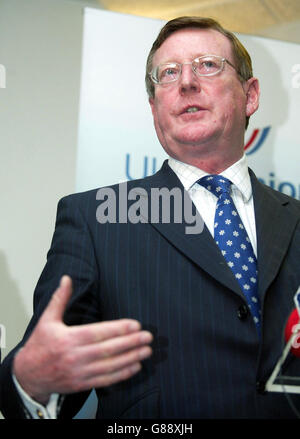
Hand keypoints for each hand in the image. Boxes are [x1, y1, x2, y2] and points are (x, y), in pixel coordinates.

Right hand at [13, 276, 152, 404]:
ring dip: (131, 358)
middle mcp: (75, 356)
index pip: (99, 333)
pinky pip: (105, 380)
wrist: (27, 375)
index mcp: (68, 338)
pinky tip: (135, 366)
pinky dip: (122, 374)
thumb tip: (67, 278)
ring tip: (146, 351)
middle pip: (108, 349)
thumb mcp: (47, 319)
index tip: (136, 325)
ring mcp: (79, 372)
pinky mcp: (81, 384)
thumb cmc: (39, 345)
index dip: (119, 329)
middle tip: (148, 337)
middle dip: (131, 343)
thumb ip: (59, 299)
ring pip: (110, 366)